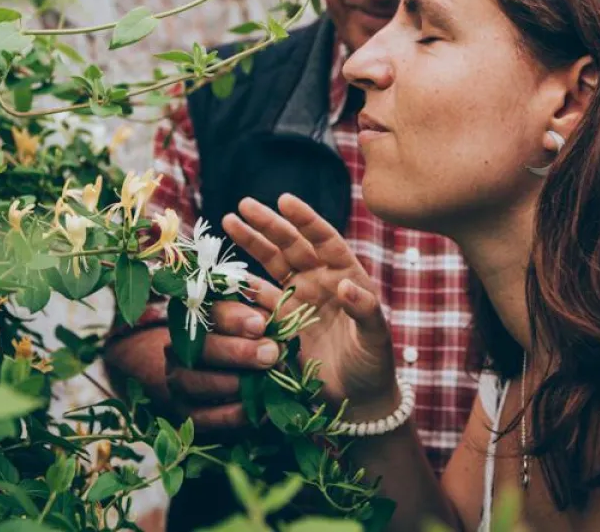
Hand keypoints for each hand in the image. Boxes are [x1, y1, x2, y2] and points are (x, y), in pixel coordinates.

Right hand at [164, 299, 280, 430]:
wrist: (226, 375)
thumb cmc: (251, 341)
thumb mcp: (259, 322)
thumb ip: (264, 316)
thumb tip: (271, 321)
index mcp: (197, 319)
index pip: (208, 313)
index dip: (233, 318)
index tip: (260, 325)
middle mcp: (180, 349)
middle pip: (198, 348)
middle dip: (236, 352)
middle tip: (270, 354)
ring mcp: (180, 381)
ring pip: (193, 382)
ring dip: (232, 384)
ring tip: (263, 382)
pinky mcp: (187, 412)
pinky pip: (202, 417)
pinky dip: (232, 415)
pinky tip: (259, 409)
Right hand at [223, 194, 398, 419]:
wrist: (357, 399)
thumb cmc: (374, 365)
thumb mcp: (377, 338)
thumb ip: (365, 310)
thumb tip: (345, 285)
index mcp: (345, 275)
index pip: (324, 240)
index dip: (305, 219)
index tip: (284, 200)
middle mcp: (319, 281)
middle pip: (291, 245)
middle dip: (268, 224)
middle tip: (243, 204)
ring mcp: (297, 300)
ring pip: (270, 265)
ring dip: (251, 244)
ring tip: (229, 221)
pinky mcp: (279, 322)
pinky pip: (257, 298)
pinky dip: (240, 284)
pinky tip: (222, 271)